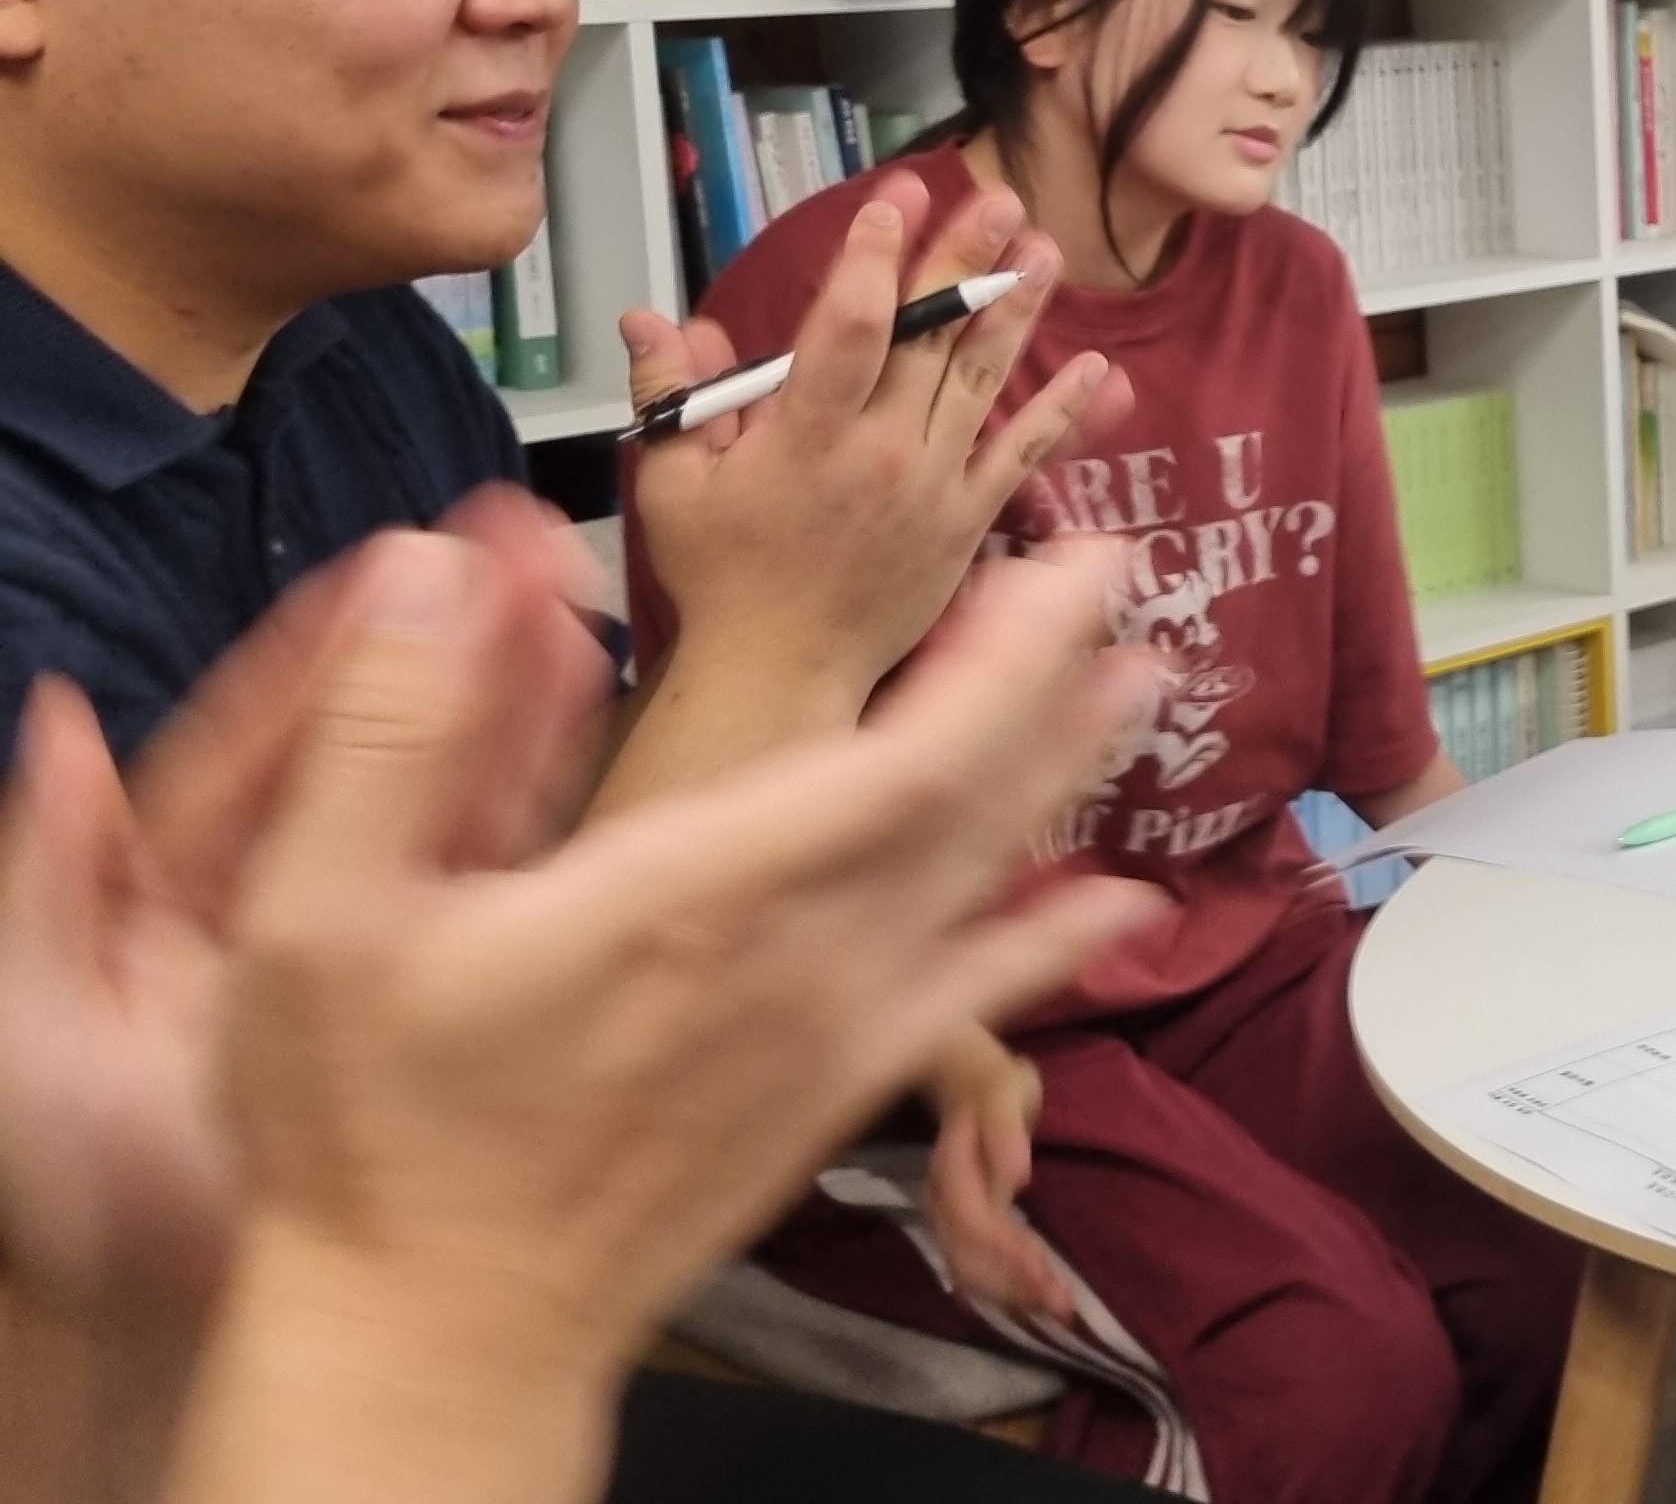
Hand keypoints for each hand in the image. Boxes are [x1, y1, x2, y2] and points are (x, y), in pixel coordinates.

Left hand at [0, 495, 606, 1339]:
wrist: (170, 1325)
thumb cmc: (83, 1198)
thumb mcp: (32, 1018)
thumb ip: (49, 870)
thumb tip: (62, 724)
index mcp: (176, 895)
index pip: (260, 743)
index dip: (325, 650)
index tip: (392, 561)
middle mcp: (286, 906)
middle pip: (369, 749)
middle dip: (438, 645)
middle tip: (508, 552)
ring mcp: (372, 952)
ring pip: (443, 800)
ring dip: (502, 702)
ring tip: (563, 609)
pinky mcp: (446, 1002)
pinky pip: (495, 885)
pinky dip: (538, 804)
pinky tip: (576, 732)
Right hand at [203, 531, 1164, 1385]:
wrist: (433, 1329)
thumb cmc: (369, 1127)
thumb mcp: (320, 913)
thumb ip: (387, 730)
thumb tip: (431, 564)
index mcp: (699, 892)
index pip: (907, 756)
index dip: (1005, 657)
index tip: (1063, 563)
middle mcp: (800, 955)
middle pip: (972, 798)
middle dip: (1051, 679)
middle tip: (1111, 572)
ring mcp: (831, 1032)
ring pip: (987, 879)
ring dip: (1065, 774)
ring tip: (1137, 683)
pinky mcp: (832, 1096)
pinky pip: (976, 1004)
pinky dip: (1056, 943)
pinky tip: (1120, 902)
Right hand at [624, 173, 1129, 702]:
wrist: (782, 669)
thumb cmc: (722, 576)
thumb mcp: (672, 484)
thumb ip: (672, 395)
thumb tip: (649, 318)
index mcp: (808, 436)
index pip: (849, 328)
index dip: (874, 258)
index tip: (895, 198)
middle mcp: (881, 452)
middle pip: (928, 339)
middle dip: (962, 260)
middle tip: (997, 196)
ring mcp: (934, 485)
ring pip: (982, 380)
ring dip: (1015, 310)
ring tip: (1045, 249)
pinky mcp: (968, 520)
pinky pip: (1022, 454)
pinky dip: (1060, 411)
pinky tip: (1094, 367)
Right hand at [923, 1027, 1070, 1321]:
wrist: (962, 1078)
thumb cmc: (991, 1082)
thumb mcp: (1004, 1090)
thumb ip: (1005, 1132)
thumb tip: (1018, 1179)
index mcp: (951, 1171)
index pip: (975, 1224)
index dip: (1007, 1255)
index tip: (1046, 1276)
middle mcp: (942, 1201)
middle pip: (970, 1258)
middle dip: (1014, 1287)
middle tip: (1063, 1307)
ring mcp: (947, 1216)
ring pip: (971, 1269)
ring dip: (1012, 1293)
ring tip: (1058, 1309)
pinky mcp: (960, 1224)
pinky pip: (976, 1264)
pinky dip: (1004, 1285)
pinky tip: (1034, 1296)